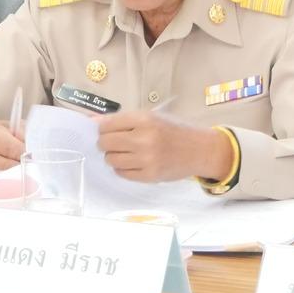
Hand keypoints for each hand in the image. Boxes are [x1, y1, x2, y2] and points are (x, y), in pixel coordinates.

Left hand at [97, 111, 229, 183]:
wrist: (200, 149)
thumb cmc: (175, 129)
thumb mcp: (151, 116)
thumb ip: (124, 120)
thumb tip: (93, 121)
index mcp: (144, 119)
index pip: (107, 125)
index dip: (102, 128)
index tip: (105, 130)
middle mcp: (144, 139)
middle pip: (105, 143)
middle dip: (104, 143)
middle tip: (112, 143)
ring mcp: (146, 160)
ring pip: (111, 160)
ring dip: (112, 156)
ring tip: (123, 152)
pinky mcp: (150, 176)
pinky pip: (122, 173)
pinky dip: (121, 168)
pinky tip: (131, 162)